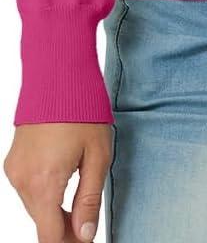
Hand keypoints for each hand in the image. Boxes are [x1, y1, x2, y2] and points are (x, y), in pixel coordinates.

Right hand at [4, 123, 112, 242]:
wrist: (57, 76)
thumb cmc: (83, 111)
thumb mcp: (97, 156)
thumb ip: (89, 199)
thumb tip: (85, 234)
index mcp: (44, 183)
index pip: (49, 236)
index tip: (84, 240)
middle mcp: (22, 181)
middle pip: (41, 223)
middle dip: (64, 230)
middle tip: (87, 227)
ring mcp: (14, 171)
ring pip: (35, 206)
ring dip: (54, 210)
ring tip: (79, 203)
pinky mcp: (13, 162)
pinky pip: (28, 188)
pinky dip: (44, 193)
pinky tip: (63, 182)